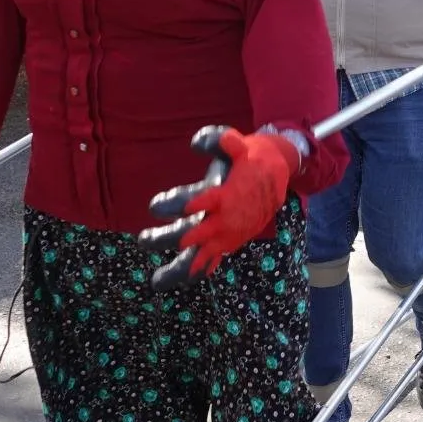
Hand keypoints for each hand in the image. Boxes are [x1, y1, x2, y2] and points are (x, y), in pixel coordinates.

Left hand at [142, 128, 297, 290]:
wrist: (279, 174)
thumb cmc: (252, 157)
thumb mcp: (238, 143)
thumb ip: (218, 140)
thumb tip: (195, 143)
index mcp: (225, 195)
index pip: (196, 202)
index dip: (175, 204)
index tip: (155, 206)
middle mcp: (226, 219)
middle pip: (192, 235)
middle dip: (166, 239)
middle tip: (143, 240)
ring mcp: (229, 233)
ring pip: (201, 256)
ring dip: (179, 268)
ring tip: (157, 281)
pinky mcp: (232, 240)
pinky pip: (214, 260)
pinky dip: (198, 270)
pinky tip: (179, 280)